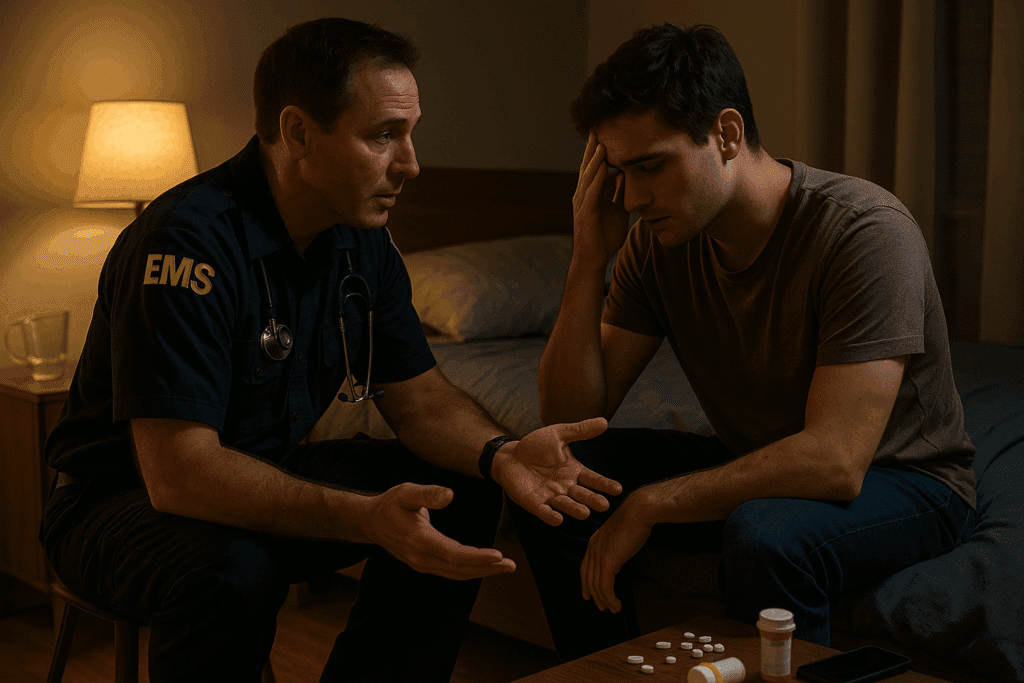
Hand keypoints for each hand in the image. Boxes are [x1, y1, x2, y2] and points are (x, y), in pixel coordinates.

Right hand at [364, 482, 515, 579]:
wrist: (370, 522)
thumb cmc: (390, 504)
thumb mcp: (406, 492)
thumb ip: (428, 494)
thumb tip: (450, 495)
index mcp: (419, 540)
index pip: (453, 554)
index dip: (477, 557)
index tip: (498, 555)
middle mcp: (421, 558)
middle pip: (459, 569)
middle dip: (487, 568)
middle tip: (511, 565)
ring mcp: (422, 565)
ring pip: (456, 574)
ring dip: (482, 572)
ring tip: (504, 568)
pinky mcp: (425, 565)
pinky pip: (451, 572)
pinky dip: (470, 571)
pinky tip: (485, 567)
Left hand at [493, 417, 622, 525]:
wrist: (509, 455)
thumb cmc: (536, 446)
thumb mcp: (559, 434)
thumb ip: (580, 431)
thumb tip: (604, 422)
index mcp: (573, 472)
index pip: (592, 479)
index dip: (604, 485)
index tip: (618, 489)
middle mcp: (565, 487)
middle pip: (582, 495)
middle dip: (592, 500)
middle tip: (604, 506)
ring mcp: (550, 496)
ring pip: (565, 504)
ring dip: (574, 509)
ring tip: (585, 513)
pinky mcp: (533, 503)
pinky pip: (543, 511)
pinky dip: (550, 516)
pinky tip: (558, 520)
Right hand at [572, 131, 629, 271]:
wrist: (594, 259)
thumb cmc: (604, 237)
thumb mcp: (617, 209)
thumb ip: (619, 193)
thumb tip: (625, 175)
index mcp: (590, 194)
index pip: (593, 168)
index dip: (598, 152)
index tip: (604, 134)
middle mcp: (583, 195)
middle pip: (587, 167)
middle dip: (592, 149)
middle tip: (596, 129)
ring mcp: (582, 203)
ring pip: (588, 177)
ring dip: (594, 160)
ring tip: (601, 143)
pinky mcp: (585, 213)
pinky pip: (591, 192)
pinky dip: (596, 178)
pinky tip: (602, 166)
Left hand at [581, 495, 651, 612]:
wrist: (639, 511)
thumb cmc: (635, 520)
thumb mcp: (620, 535)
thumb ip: (615, 547)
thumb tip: (618, 560)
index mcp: (594, 541)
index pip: (585, 568)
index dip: (586, 583)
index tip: (589, 595)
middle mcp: (593, 548)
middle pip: (588, 579)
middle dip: (595, 595)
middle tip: (602, 608)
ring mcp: (599, 555)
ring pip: (597, 586)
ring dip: (605, 601)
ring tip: (614, 609)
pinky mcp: (608, 561)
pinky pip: (605, 586)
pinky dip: (610, 599)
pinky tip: (617, 605)